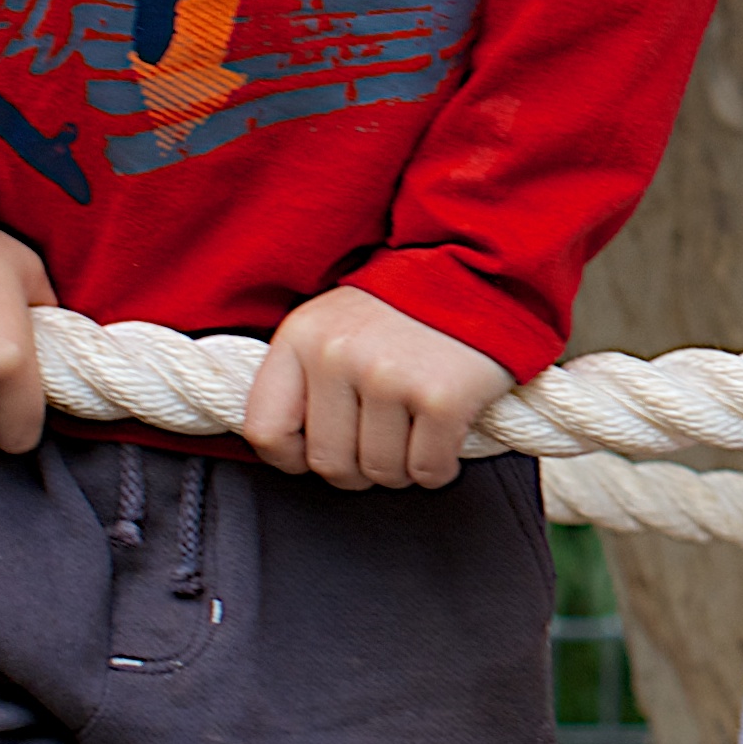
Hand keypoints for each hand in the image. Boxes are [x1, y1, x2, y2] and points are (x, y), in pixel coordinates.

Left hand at [249, 280, 512, 488]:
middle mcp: (337, 355)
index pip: (265, 432)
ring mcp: (388, 376)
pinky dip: (439, 468)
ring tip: (416, 432)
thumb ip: (303, 379)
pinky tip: (447, 438)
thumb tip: (287, 454)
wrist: (477, 271)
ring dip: (402, 468)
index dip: (294, 458)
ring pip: (381, 472)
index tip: (323, 449)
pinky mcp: (440, 396)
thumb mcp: (332, 326)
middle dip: (359, 468)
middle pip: (328, 463)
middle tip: (383, 441)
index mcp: (301, 337)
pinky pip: (427, 471)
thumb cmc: (401, 311)